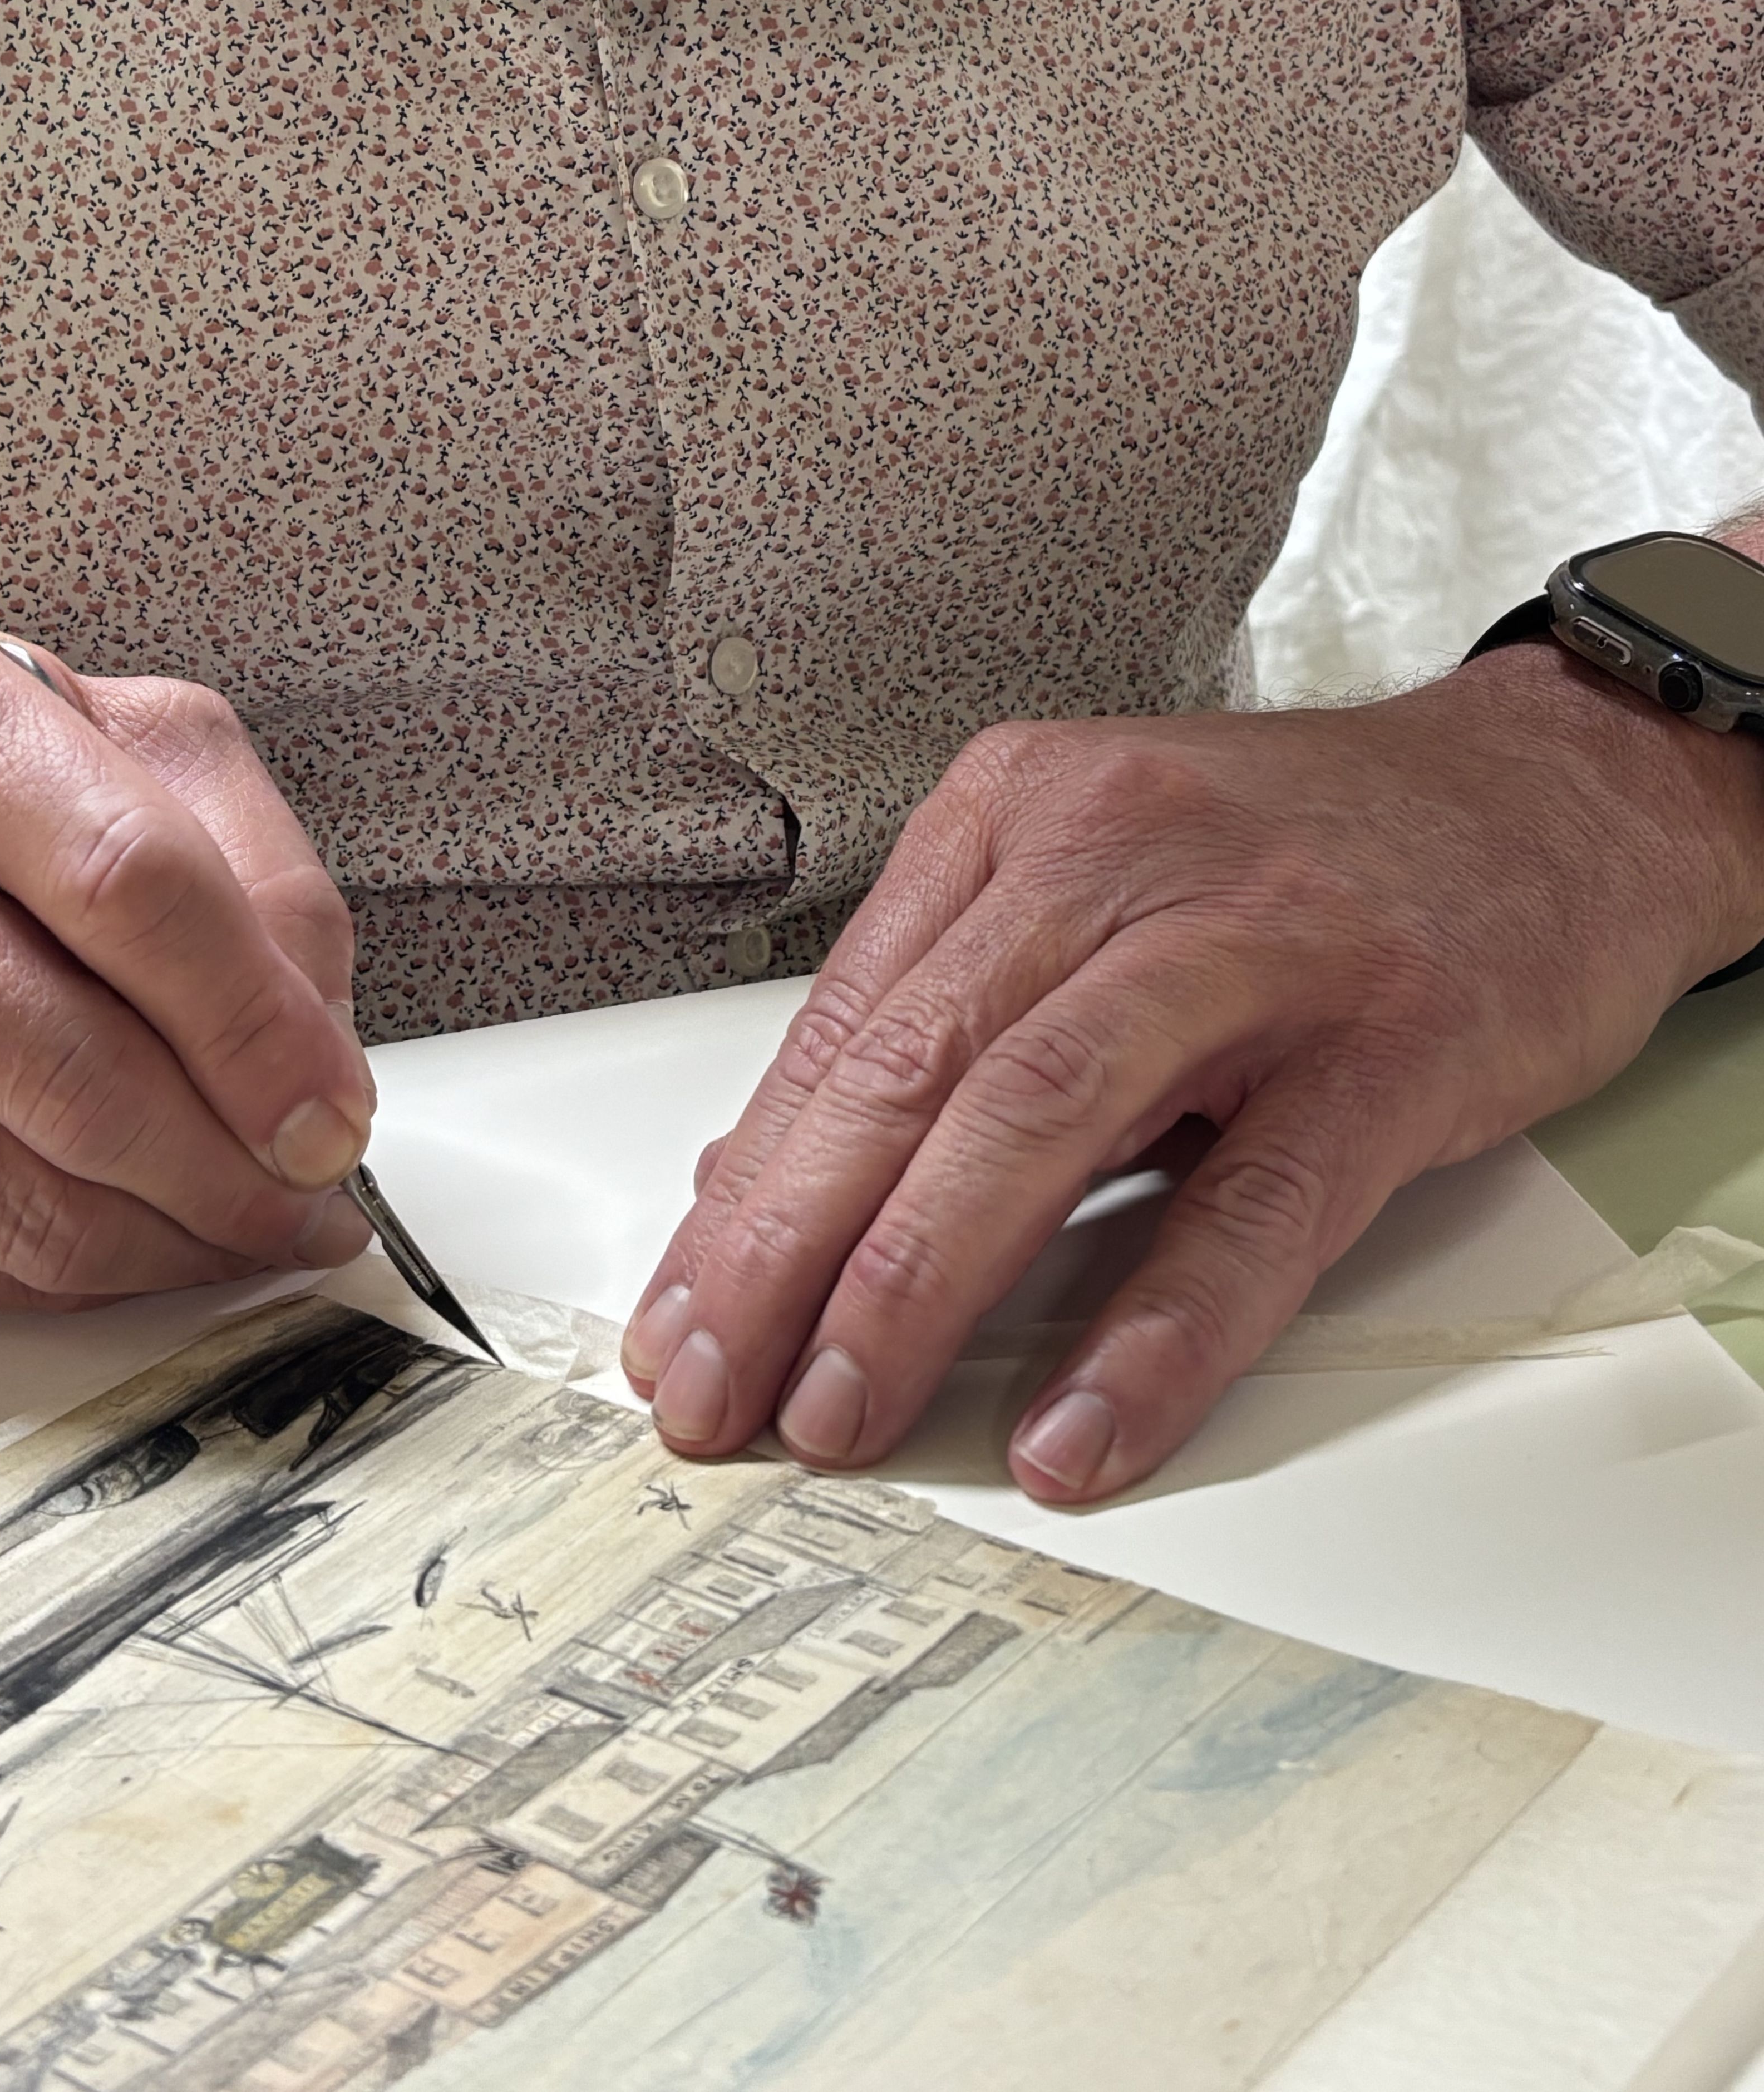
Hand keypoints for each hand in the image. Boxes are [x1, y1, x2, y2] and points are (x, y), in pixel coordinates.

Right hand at [0, 620, 371, 1304]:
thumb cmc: (10, 804)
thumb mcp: (159, 763)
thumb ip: (268, 885)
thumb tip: (320, 1078)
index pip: (128, 883)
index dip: (254, 1022)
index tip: (336, 1113)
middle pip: (71, 1069)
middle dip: (226, 1166)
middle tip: (314, 1196)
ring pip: (18, 1199)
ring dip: (170, 1245)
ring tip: (255, 1227)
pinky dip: (81, 1279)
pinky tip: (147, 1241)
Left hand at [620, 645, 1763, 1499]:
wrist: (1549, 800)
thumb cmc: (1303, 863)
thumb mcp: (1092, 893)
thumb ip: (937, 1019)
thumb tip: (757, 1177)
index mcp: (1019, 811)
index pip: (845, 1022)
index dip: (747, 1185)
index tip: (679, 1314)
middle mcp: (1118, 850)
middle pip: (912, 1066)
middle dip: (787, 1248)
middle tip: (716, 1384)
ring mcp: (1258, 941)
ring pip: (1040, 1114)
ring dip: (918, 1283)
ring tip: (840, 1410)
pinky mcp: (1386, 1042)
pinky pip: (1249, 1207)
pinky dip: (1149, 1332)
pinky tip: (1074, 1428)